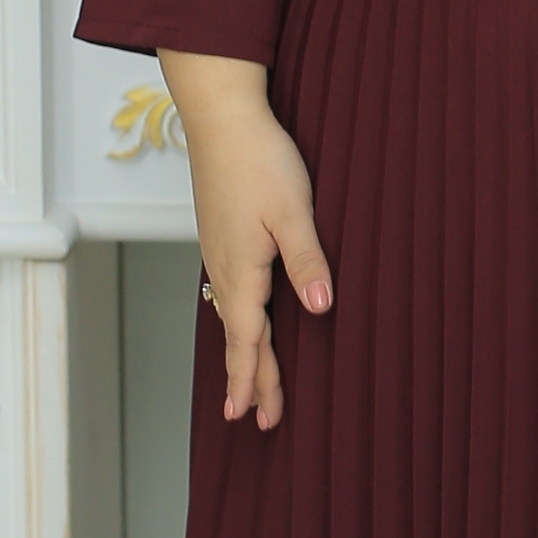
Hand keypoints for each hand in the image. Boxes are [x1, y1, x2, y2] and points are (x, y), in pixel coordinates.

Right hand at [157, 49, 333, 429]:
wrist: (221, 115)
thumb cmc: (258, 158)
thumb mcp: (293, 211)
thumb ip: (307, 260)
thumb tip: (319, 307)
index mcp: (242, 269)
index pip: (248, 339)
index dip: (253, 379)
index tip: (251, 416)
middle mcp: (224, 268)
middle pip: (239, 336)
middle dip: (251, 379)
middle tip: (258, 421)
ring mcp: (218, 252)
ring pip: (232, 316)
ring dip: (243, 353)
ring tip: (247, 386)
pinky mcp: (221, 236)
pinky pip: (229, 294)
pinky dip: (237, 322)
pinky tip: (242, 322)